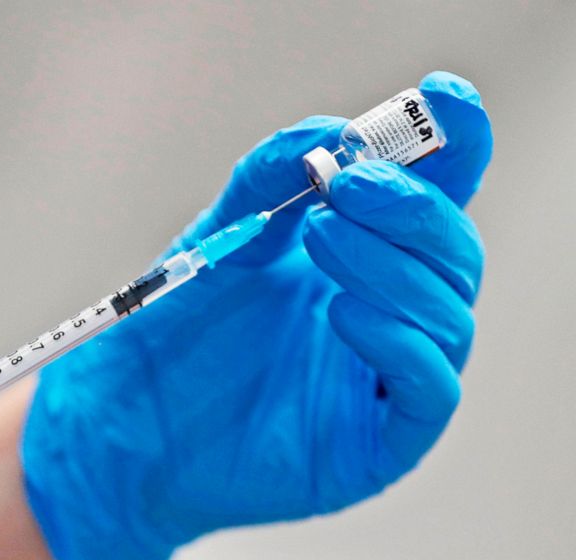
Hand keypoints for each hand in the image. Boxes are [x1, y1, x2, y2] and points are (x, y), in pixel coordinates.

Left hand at [21, 71, 492, 559]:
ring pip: (446, 313)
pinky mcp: (378, 442)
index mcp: (362, 260)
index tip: (439, 97)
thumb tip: (326, 134)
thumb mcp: (221, 240)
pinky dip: (400, 343)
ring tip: (321, 235)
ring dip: (392, 264)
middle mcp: (386, 315)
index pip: (435, 199)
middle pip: (451, 252)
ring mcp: (383, 379)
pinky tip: (341, 311)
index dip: (454, 147)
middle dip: (409, 208)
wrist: (125, 421)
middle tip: (346, 183)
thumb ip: (269, 182)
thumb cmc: (175, 333)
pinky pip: (427, 391)